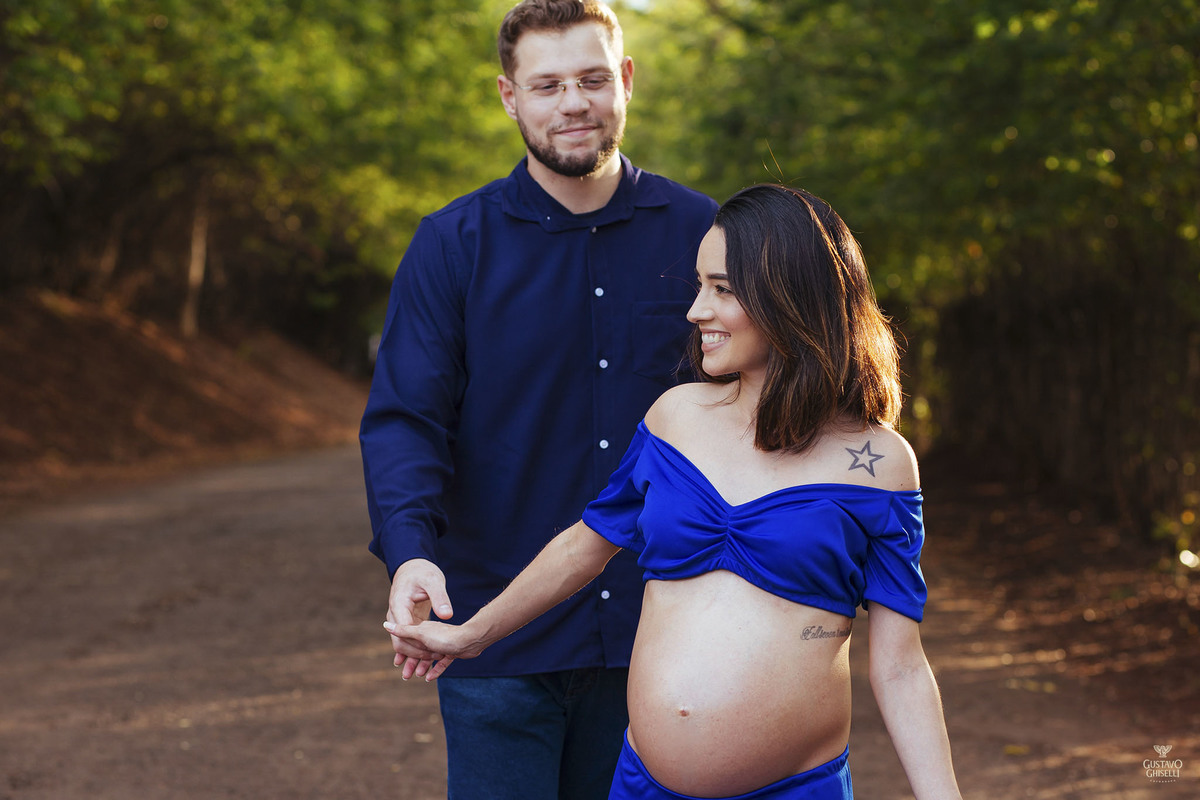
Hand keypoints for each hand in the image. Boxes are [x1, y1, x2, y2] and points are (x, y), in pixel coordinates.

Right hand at [383, 618, 480, 680]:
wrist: (471, 639)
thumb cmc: (444, 636)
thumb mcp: (420, 633)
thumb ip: (403, 631)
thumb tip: (385, 625)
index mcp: (421, 627)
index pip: (407, 640)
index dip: (402, 651)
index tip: (397, 662)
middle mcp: (431, 633)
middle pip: (418, 648)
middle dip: (411, 662)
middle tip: (405, 676)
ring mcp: (442, 641)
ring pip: (429, 655)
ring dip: (422, 666)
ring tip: (416, 676)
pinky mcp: (452, 648)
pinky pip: (442, 660)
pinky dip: (436, 668)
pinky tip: (430, 677)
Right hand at [386, 558, 452, 679]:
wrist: (413, 567)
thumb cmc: (423, 571)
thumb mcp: (433, 581)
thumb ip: (440, 598)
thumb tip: (447, 615)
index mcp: (399, 604)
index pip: (404, 630)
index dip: (417, 643)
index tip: (433, 652)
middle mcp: (395, 614)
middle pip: (400, 641)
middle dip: (412, 656)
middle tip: (426, 668)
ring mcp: (399, 619)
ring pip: (402, 643)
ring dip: (409, 658)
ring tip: (415, 675)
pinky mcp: (407, 622)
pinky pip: (408, 640)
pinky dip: (412, 651)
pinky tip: (416, 665)